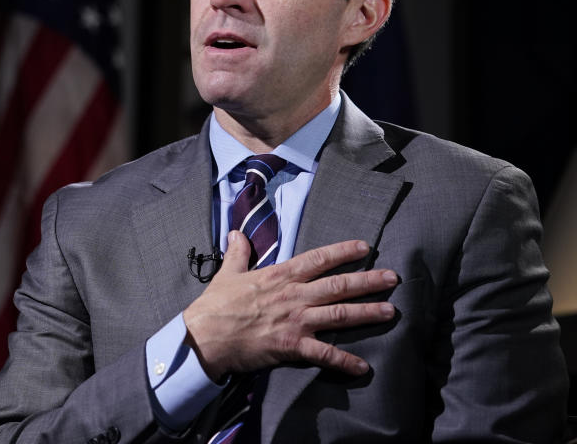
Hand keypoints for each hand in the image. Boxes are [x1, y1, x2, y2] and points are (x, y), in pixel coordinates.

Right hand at [183, 231, 396, 380]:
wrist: (205, 336)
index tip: (364, 247)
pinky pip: (324, 354)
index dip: (343, 252)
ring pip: (339, 314)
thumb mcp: (227, 273)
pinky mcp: (292, 346)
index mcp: (280, 276)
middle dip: (368, 281)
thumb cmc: (215, 305)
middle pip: (338, 285)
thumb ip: (238, 253)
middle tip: (393, 278)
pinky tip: (363, 366)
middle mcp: (293, 296)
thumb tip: (236, 233)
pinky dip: (345, 361)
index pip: (318, 259)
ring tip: (390, 311)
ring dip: (367, 313)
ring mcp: (295, 321)